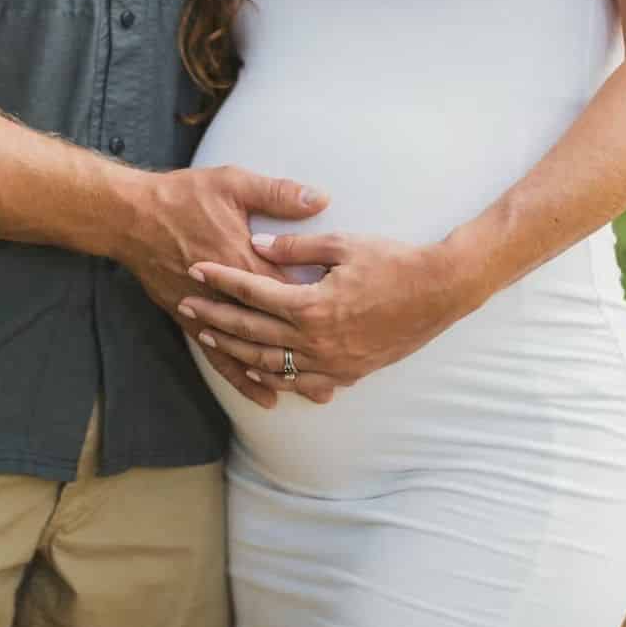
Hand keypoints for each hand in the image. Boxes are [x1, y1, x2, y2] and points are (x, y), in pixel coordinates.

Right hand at [109, 166, 334, 408]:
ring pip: (251, 351)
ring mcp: (208, 312)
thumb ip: (278, 194)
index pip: (289, 292)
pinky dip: (243, 376)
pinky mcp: (190, 320)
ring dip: (286, 374)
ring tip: (316, 395)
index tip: (354, 321)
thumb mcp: (234, 184)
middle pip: (277, 330)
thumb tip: (319, 199)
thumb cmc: (182, 197)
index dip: (321, 306)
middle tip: (349, 374)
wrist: (130, 217)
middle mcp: (228, 296)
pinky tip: (260, 393)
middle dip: (314, 352)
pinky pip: (220, 356)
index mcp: (244, 262)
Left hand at [178, 231, 491, 399]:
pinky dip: (272, 375)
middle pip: (250, 332)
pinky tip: (254, 368)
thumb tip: (259, 246)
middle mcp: (316, 341)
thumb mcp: (343, 245)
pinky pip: (300, 382)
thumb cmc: (393, 262)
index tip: (196, 269)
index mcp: (311, 306)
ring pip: (268, 362)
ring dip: (234, 350)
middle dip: (214, 318)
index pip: (252, 293)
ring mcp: (331, 362)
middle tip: (185, 306)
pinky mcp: (347, 373)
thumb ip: (297, 248)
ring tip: (207, 338)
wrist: (440, 292)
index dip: (221, 280)